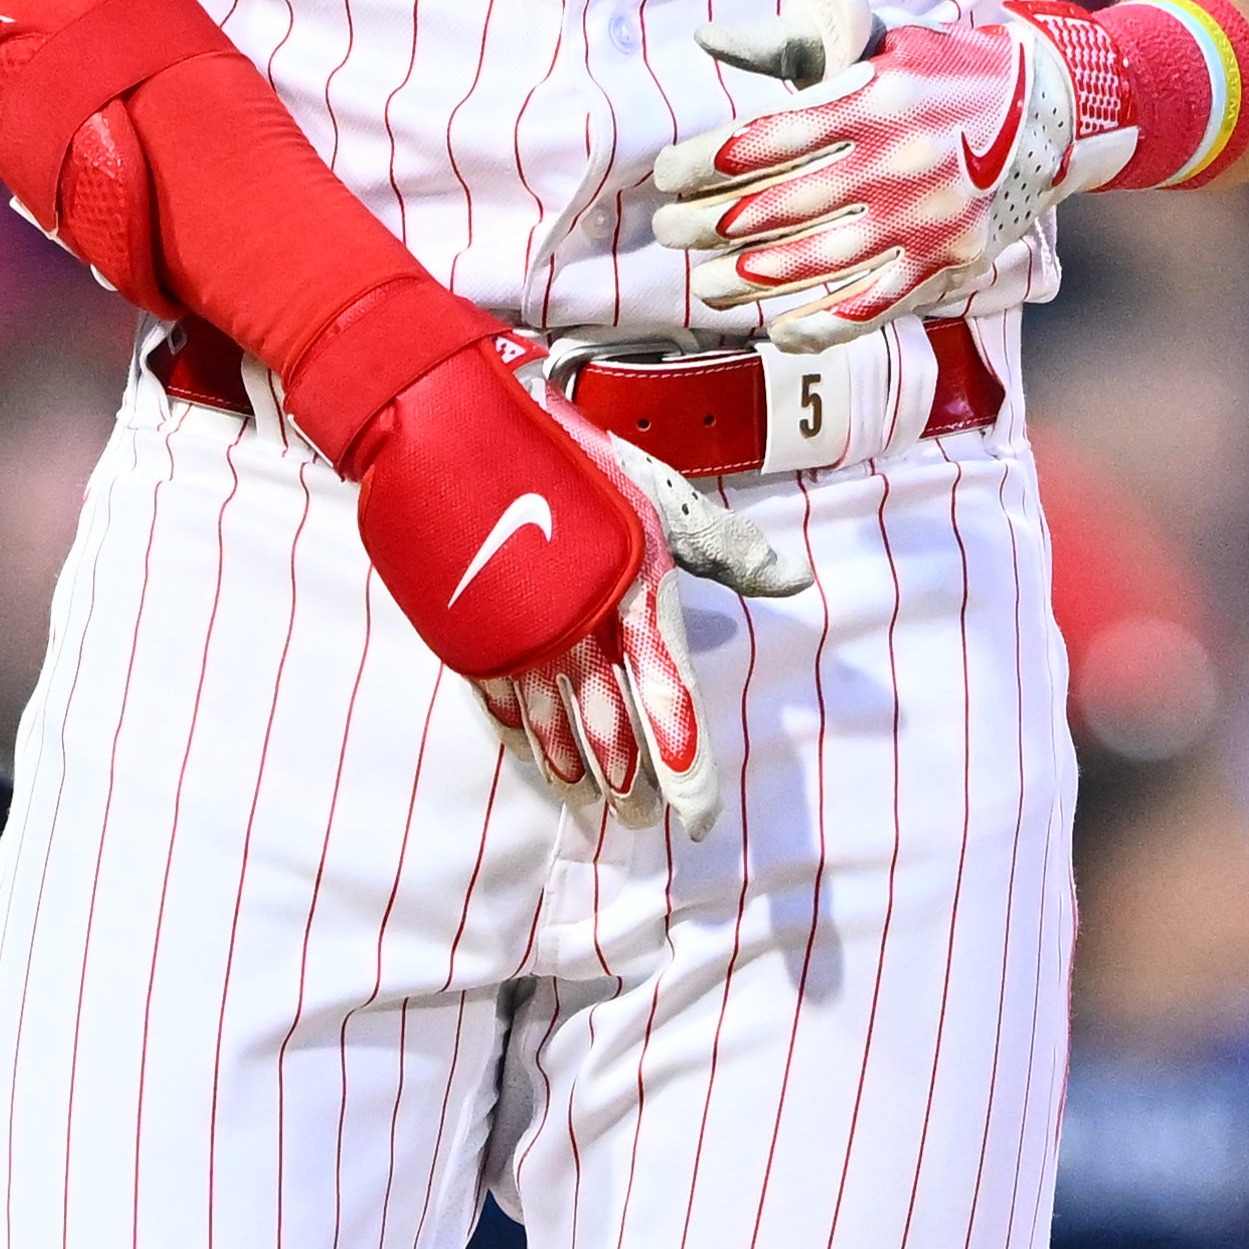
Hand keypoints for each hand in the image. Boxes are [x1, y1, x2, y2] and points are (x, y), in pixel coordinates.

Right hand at [330, 338, 800, 834]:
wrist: (453, 429)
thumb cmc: (569, 458)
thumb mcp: (657, 494)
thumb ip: (724, 549)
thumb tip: (795, 582)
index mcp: (633, 591)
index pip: (670, 697)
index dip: (688, 765)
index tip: (699, 817)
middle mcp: (576, 628)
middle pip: (609, 731)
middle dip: (630, 782)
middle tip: (642, 818)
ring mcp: (517, 638)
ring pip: (551, 730)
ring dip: (575, 772)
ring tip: (594, 802)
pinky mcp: (471, 636)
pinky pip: (501, 707)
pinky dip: (523, 741)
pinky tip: (537, 763)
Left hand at [662, 0, 1087, 345]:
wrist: (1053, 108)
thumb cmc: (950, 70)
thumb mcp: (882, 42)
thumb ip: (798, 44)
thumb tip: (709, 37)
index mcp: (873, 99)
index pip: (764, 139)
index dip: (703, 164)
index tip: (667, 177)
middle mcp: (897, 160)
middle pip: (778, 206)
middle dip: (709, 225)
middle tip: (669, 234)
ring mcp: (926, 218)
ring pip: (816, 263)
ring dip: (748, 281)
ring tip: (706, 285)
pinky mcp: (951, 260)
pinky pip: (873, 304)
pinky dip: (821, 323)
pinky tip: (778, 326)